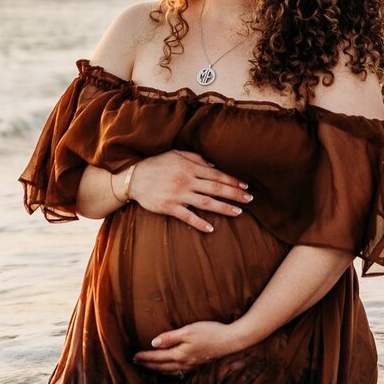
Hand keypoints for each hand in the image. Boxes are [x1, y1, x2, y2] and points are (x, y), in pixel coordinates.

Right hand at [129, 149, 251, 232]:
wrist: (133, 178)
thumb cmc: (156, 164)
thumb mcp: (176, 154)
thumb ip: (196, 158)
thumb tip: (214, 166)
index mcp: (190, 167)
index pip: (217, 175)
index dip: (233, 180)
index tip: (245, 186)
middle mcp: (187, 180)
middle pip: (216, 188)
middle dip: (235, 194)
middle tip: (250, 199)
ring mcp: (178, 195)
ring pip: (206, 202)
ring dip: (224, 208)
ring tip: (238, 212)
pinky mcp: (169, 207)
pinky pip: (187, 216)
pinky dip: (200, 223)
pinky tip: (211, 228)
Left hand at [133, 319, 251, 374]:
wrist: (230, 341)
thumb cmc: (209, 333)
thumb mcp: (188, 331)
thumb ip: (170, 337)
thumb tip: (153, 344)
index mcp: (179, 355)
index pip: (157, 357)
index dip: (145, 357)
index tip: (134, 357)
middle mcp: (184, 363)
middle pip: (161, 366)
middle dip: (148, 365)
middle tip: (137, 363)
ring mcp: (192, 365)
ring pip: (170, 370)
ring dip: (158, 369)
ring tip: (149, 367)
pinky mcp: (198, 364)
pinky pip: (179, 370)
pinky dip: (169, 370)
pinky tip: (170, 368)